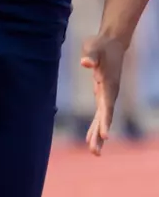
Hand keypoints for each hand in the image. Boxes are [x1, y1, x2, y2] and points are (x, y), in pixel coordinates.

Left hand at [80, 34, 126, 155]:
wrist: (111, 43)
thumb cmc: (100, 45)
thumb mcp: (94, 48)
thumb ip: (91, 56)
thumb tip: (86, 63)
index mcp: (109, 84)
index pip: (107, 106)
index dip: (106, 121)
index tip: (105, 136)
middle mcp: (110, 93)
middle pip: (106, 117)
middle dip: (101, 135)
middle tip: (95, 152)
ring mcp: (107, 95)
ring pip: (103, 119)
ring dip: (98, 135)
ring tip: (94, 152)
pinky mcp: (102, 94)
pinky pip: (99, 114)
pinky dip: (96, 126)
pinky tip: (92, 138)